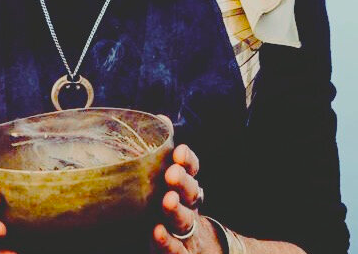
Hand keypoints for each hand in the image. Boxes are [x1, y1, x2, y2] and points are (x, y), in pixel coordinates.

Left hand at [150, 115, 220, 253]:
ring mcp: (187, 233)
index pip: (192, 170)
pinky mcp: (179, 253)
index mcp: (187, 188)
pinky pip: (175, 250)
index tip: (179, 151)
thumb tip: (160, 118)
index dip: (188, 162)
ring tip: (167, 201)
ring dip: (177, 211)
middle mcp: (190, 208)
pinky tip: (157, 233)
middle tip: (172, 173)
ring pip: (184, 221)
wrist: (200, 251)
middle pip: (192, 194)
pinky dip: (168, 243)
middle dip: (183, 182)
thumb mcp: (170, 182)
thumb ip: (162, 153)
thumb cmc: (176, 208)